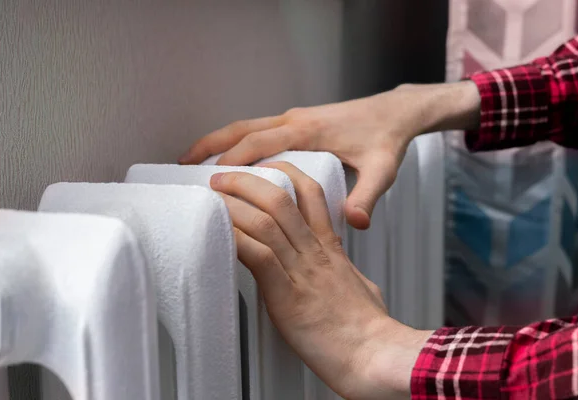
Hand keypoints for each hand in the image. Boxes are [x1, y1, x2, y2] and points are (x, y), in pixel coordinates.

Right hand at [184, 81, 479, 229]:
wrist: (396, 113)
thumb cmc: (387, 140)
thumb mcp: (382, 171)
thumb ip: (367, 196)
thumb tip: (355, 224)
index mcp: (308, 132)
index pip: (259, 143)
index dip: (232, 160)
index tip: (208, 179)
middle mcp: (295, 120)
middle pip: (241, 128)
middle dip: (210, 145)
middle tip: (181, 165)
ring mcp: (294, 118)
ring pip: (246, 125)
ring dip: (218, 139)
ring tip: (192, 159)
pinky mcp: (297, 121)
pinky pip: (257, 127)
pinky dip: (236, 139)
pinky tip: (228, 156)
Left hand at [210, 162, 431, 399]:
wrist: (374, 354)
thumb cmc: (370, 327)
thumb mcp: (361, 286)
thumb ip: (346, 268)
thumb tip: (341, 262)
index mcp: (330, 248)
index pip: (310, 194)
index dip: (285, 173)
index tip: (265, 168)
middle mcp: (314, 252)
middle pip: (280, 199)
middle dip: (247, 182)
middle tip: (223, 177)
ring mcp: (301, 272)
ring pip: (265, 222)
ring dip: (234, 205)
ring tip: (213, 197)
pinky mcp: (287, 296)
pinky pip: (258, 257)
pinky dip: (236, 240)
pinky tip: (220, 232)